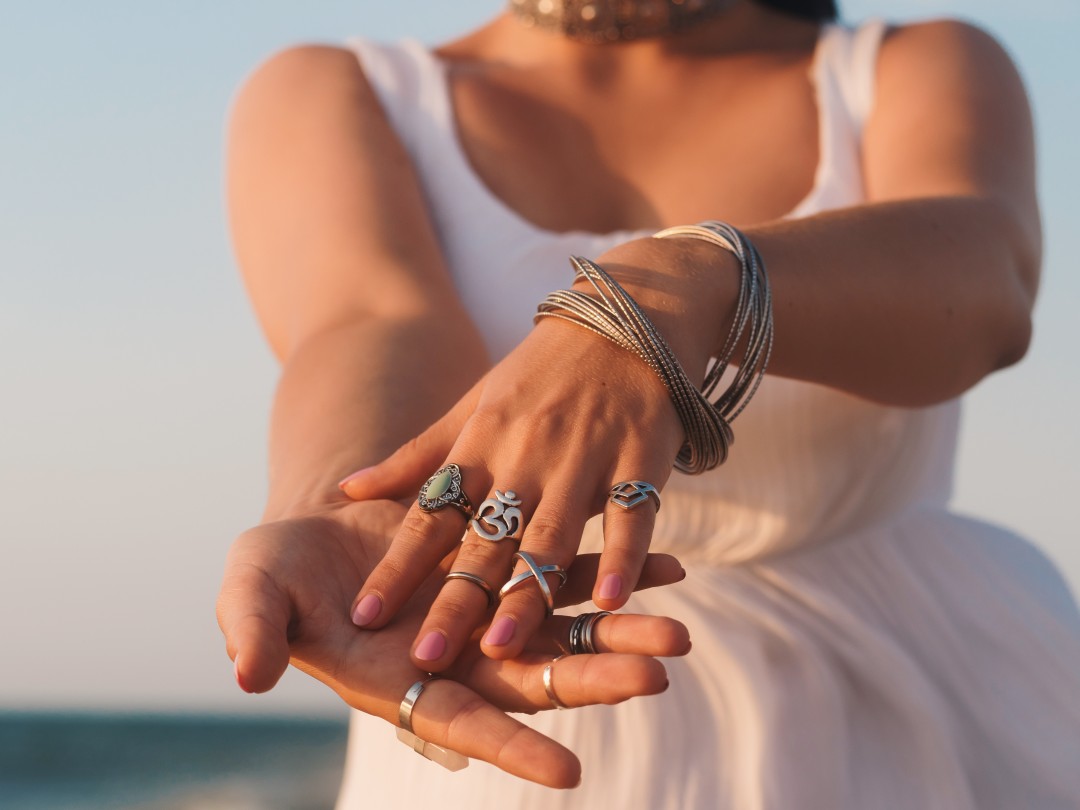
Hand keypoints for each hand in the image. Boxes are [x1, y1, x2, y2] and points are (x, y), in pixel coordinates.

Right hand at [216, 498, 689, 787]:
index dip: (511, 749)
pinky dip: (613, 571)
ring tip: (677, 631)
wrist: (314, 525)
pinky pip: (569, 568)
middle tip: (656, 676)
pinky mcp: (505, 562)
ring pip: (564, 627)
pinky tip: (666, 563)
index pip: (464, 722)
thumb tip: (246, 675)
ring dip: (619, 629)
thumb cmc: (276, 572)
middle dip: (594, 680)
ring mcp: (488, 610)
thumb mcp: (253, 592)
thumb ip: (254, 630)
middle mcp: (458, 655)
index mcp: (401, 678)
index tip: (566, 773)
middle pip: (536, 678)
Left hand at [338, 237, 730, 670]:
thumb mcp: (470, 408)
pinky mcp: (638, 461)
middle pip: (484, 540)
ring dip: (526, 592)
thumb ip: (416, 457)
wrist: (621, 321)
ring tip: (501, 648)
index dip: (396, 565)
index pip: (430, 515)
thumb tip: (346, 491)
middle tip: (425, 657)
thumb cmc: (538, 376)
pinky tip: (613, 601)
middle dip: (453, 601)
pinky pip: (630, 517)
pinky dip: (624, 558)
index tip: (363, 613)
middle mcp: (525, 456)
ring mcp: (583, 459)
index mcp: (480, 444)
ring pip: (552, 536)